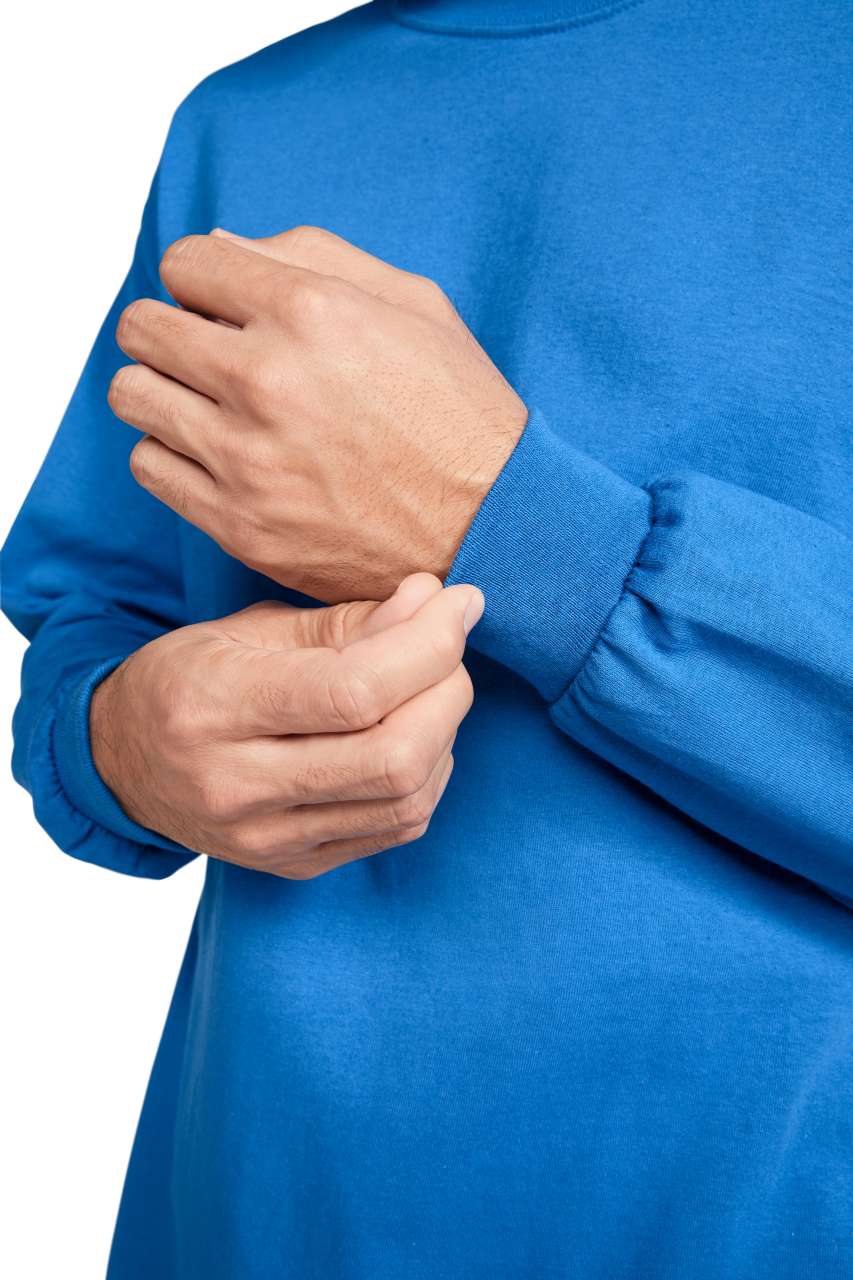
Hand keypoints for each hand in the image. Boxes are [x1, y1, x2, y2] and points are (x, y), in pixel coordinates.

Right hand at [90, 574, 481, 878]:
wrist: (121, 765)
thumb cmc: (188, 679)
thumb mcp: (247, 630)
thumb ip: (343, 622)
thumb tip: (430, 600)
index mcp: (216, 707)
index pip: (353, 691)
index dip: (428, 645)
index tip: (460, 602)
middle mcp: (239, 785)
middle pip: (392, 756)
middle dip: (448, 690)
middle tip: (450, 648)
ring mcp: (268, 837)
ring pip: (406, 799)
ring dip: (445, 734)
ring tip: (431, 689)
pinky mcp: (296, 864)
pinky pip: (397, 828)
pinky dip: (429, 775)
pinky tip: (414, 736)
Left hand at [109, 225, 527, 601]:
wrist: (495, 525)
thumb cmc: (460, 413)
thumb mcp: (413, 304)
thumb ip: (314, 256)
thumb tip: (226, 245)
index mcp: (310, 311)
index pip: (185, 263)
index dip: (200, 278)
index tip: (219, 303)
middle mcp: (266, 380)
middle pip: (142, 327)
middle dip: (168, 327)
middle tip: (201, 350)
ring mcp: (247, 459)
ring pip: (132, 395)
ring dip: (161, 389)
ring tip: (202, 402)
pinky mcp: (241, 523)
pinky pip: (149, 466)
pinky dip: (169, 452)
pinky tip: (211, 452)